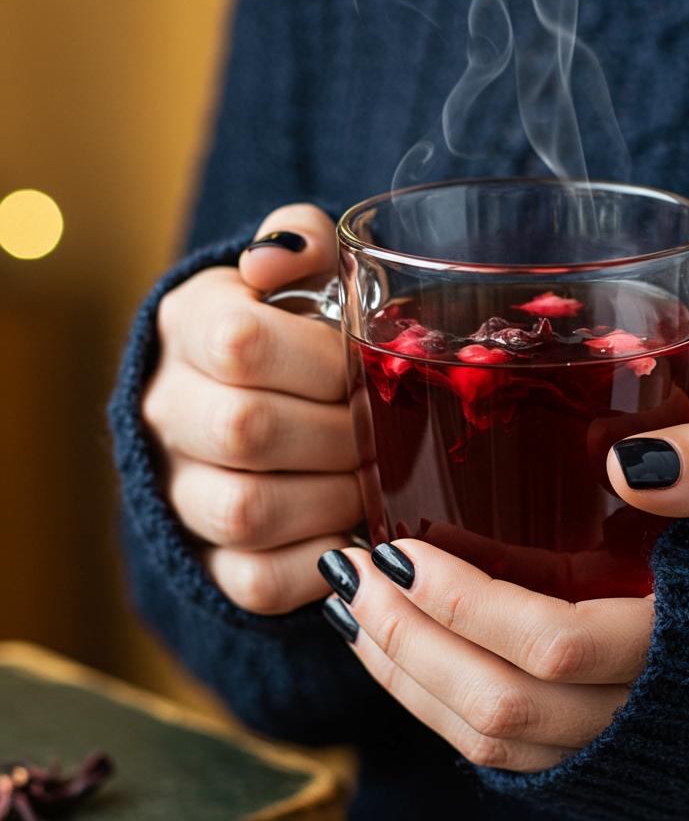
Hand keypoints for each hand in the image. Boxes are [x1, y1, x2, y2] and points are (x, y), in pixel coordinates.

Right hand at [142, 204, 360, 613]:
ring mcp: (182, 492)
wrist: (253, 405)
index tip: (364, 368)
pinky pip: (259, 580)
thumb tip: (275, 255)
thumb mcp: (305, 273)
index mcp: (190, 326)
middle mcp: (169, 411)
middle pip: (246, 431)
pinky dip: (325, 564)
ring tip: (374, 480)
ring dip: (335, 498)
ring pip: (248, 512)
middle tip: (386, 432)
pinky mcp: (211, 561)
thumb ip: (304, 240)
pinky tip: (360, 533)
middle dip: (341, 434)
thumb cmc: (300, 332)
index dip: (322, 362)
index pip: (240, 343)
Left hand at [319, 422, 688, 771]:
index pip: (557, 646)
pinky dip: (448, 712)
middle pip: (506, 709)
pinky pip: (520, 759)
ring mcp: (645, 757)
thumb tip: (628, 464)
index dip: (465, 603)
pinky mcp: (631, 766)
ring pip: (501, 744)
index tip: (397, 546)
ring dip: (412, 685)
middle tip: (352, 575)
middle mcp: (663, 724)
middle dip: (410, 645)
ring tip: (355, 615)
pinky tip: (412, 657)